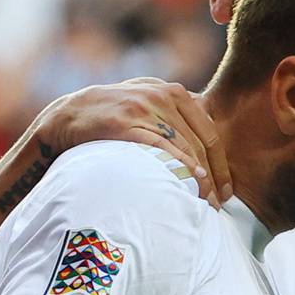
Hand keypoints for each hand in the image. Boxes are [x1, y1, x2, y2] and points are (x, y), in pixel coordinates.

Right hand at [35, 79, 231, 208]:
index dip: (222, 164)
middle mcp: (161, 95)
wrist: (67, 117)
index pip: (209, 131)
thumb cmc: (113, 117)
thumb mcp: (147, 102)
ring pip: (185, 147)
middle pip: (201, 142)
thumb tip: (210, 126)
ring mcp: (143, 107)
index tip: (226, 190)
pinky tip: (191, 182)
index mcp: (173, 91)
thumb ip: (176, 112)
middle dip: (214, 176)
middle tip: (218, 203)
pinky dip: (180, 166)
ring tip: (205, 203)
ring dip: (200, 179)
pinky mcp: (126, 123)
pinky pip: (161, 147)